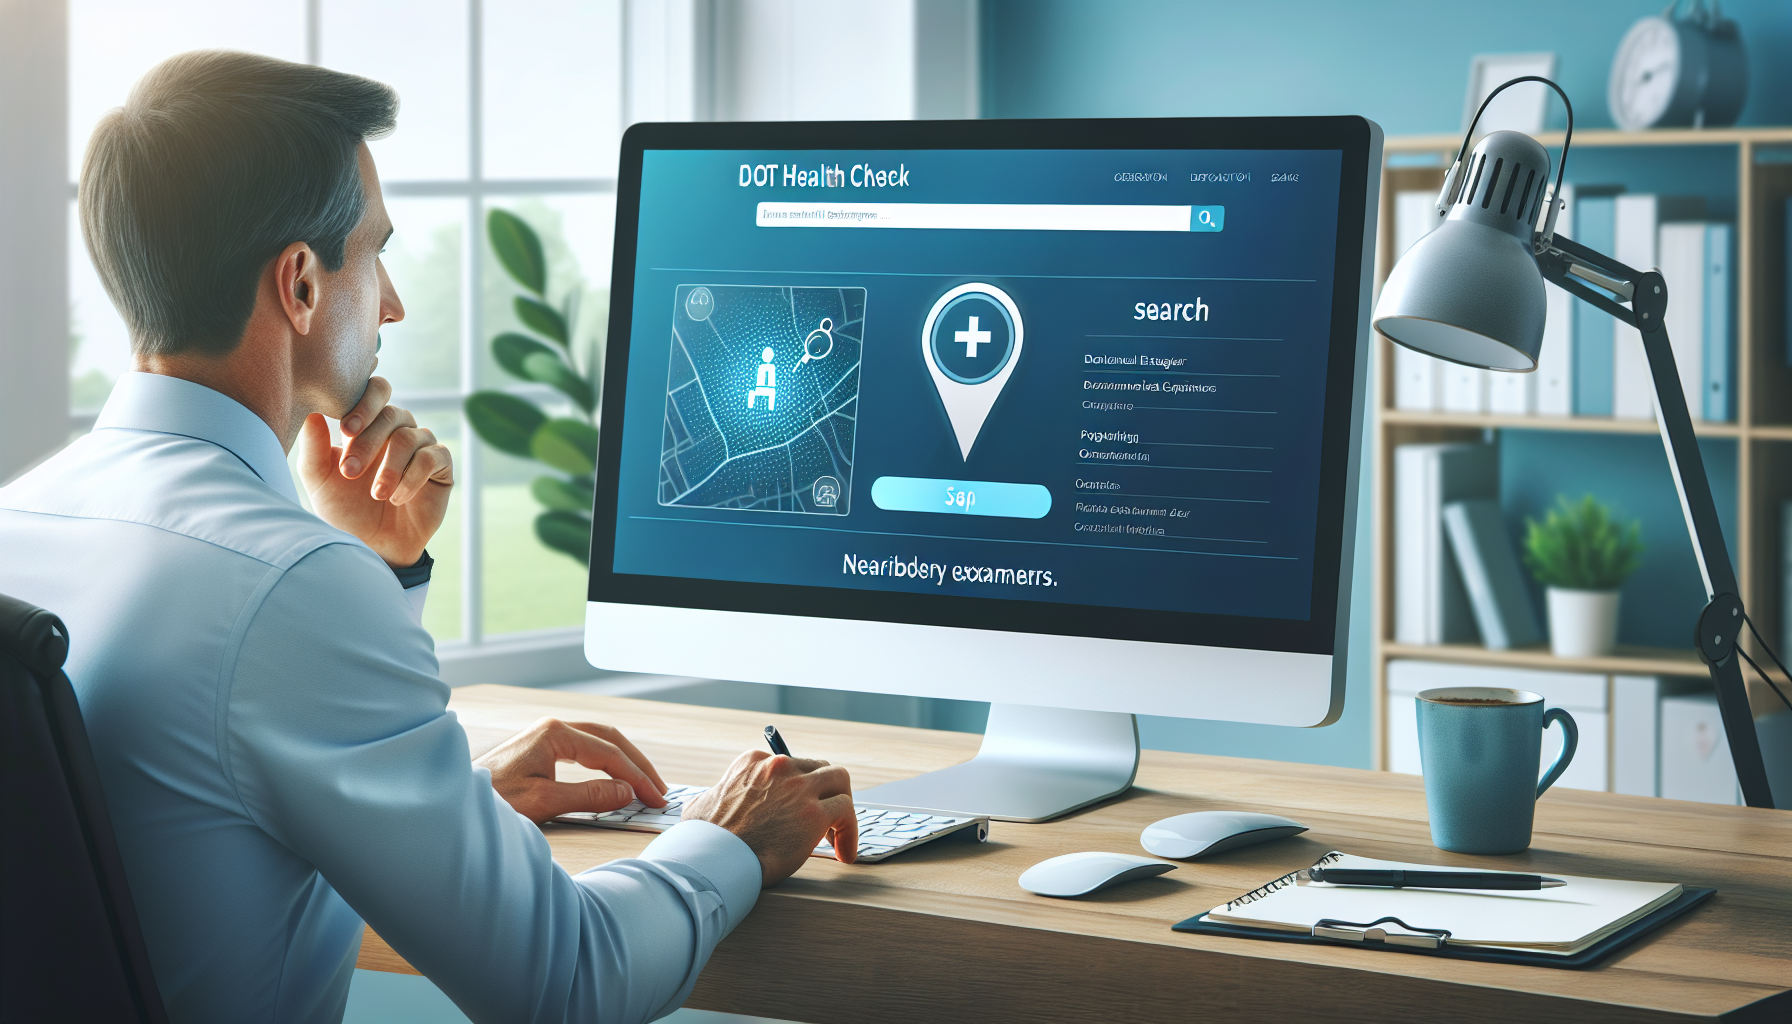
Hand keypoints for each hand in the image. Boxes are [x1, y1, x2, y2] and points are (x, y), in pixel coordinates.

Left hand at [296, 377, 452, 566]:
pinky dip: (411, 477)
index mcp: (370, 423)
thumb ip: (313, 448)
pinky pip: (432, 457)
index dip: (365, 404)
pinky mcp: (441, 467)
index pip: (376, 391)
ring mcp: (422, 446)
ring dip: (389, 467)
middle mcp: (398, 429)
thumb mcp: (320, 479)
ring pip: (410, 437)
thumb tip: (312, 414)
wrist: (371, 546)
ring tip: (376, 494)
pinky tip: (397, 498)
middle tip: (350, 472)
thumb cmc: (344, 509)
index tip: (345, 430)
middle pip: (392, 414)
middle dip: (369, 442)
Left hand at [475, 717, 668, 823]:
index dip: (636, 776)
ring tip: (643, 783)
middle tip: (659, 789)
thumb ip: (589, 796)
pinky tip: (612, 776)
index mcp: (554, 733)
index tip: (655, 797)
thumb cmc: (491, 801)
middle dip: (637, 764)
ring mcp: (545, 735)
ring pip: (597, 740)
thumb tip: (627, 792)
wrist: (450, 801)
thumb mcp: (543, 802)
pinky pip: (583, 748)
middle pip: (609, 738)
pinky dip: (605, 762)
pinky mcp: (539, 748)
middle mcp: (551, 727)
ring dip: (623, 761)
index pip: (608, 753)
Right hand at [682, 750, 856, 884]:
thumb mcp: (702, 805)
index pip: (790, 766)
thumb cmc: (705, 841)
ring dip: (842, 807)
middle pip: (819, 768)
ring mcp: (799, 788)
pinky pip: (847, 812)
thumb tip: (711, 803)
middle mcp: (779, 767)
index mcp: (752, 762)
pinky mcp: (815, 813)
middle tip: (822, 821)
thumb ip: (715, 797)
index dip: (799, 790)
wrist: (714, 860)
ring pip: (840, 781)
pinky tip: (843, 853)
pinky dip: (850, 832)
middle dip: (825, 793)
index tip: (799, 810)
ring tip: (835, 836)